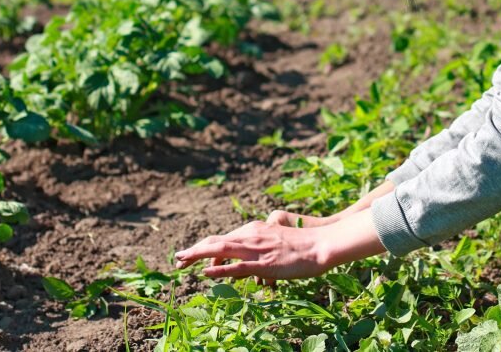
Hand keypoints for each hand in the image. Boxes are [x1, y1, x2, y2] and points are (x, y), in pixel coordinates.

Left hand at [174, 210, 385, 283]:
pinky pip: (238, 266)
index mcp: (254, 230)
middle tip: (178, 260)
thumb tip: (252, 266)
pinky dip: (220, 267)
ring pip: (221, 249)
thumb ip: (261, 249)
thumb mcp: (277, 242)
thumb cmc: (304, 245)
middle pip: (216, 241)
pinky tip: (206, 271)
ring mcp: (257, 248)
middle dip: (194, 250)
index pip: (223, 238)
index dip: (204, 247)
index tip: (190, 256)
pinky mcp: (264, 262)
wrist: (322, 244)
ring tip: (181, 261)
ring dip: (198, 255)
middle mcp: (251, 235)